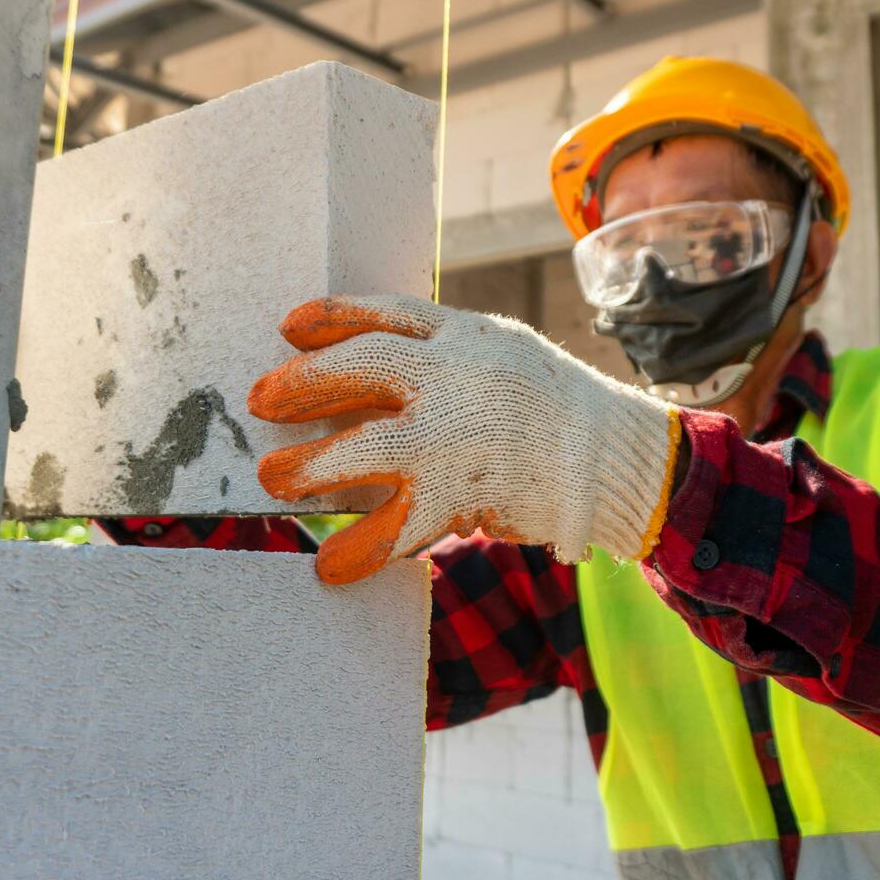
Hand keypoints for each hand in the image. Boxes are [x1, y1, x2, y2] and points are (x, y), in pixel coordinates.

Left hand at [249, 296, 680, 583]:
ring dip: (311, 468)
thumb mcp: (502, 352)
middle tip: (261, 402)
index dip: (329, 317)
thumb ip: (443, 353)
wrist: (618, 460)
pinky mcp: (463, 496)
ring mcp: (457, 438)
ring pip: (366, 448)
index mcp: (465, 335)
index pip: (384, 313)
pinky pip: (397, 527)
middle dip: (304, 385)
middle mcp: (457, 378)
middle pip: (363, 368)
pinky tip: (330, 566)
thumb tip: (367, 363)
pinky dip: (359, 550)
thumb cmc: (554, 406)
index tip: (288, 327)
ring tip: (274, 480)